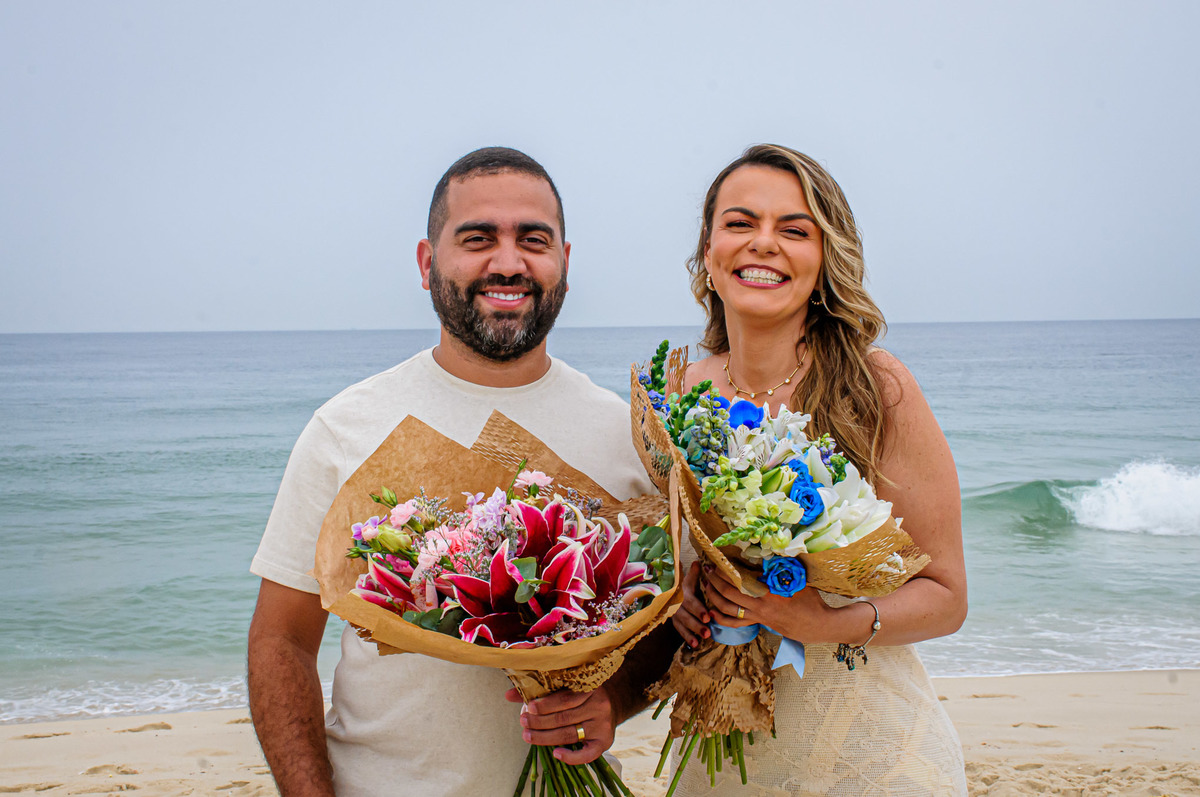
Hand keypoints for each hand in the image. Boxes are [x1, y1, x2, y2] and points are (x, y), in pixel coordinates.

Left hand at [505, 686, 615, 764]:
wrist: (613, 702)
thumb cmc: (582, 693)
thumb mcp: (567, 686)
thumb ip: (540, 689)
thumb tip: (509, 694)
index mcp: (590, 687)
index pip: (565, 698)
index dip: (545, 704)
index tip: (528, 707)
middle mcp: (598, 706)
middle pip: (564, 718)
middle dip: (540, 722)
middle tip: (523, 722)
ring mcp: (602, 725)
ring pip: (570, 734)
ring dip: (545, 737)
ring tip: (527, 736)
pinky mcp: (605, 742)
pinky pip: (588, 754)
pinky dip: (571, 757)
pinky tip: (556, 754)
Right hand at [670, 561, 711, 648]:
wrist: (669, 592)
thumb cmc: (685, 586)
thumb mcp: (688, 579)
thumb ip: (694, 574)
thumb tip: (698, 562)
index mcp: (683, 592)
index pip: (690, 601)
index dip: (698, 609)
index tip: (707, 617)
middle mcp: (677, 603)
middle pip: (687, 615)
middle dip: (697, 623)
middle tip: (707, 631)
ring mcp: (675, 613)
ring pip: (683, 623)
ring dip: (693, 631)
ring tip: (704, 637)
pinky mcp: (674, 621)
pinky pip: (680, 630)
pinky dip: (687, 637)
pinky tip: (695, 644)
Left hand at [702, 564, 833, 641]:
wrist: (819, 624)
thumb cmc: (811, 599)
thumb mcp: (800, 577)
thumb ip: (785, 564)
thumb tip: (774, 546)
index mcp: (769, 591)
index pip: (740, 578)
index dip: (726, 568)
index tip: (717, 559)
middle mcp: (760, 605)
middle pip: (729, 592)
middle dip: (714, 579)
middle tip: (706, 569)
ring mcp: (758, 616)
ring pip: (728, 608)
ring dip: (713, 596)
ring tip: (706, 585)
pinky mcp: (759, 623)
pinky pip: (735, 623)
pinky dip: (721, 617)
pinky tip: (712, 611)